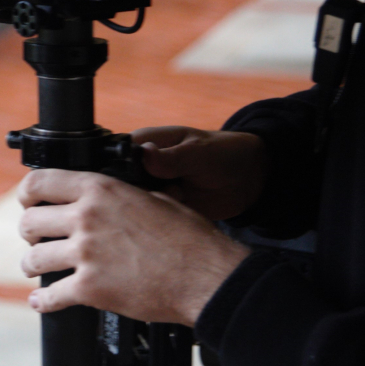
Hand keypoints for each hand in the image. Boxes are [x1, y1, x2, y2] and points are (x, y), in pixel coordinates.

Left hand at [17, 169, 248, 324]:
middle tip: (37, 239)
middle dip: (30, 233)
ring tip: (37, 269)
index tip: (28, 202)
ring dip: (33, 266)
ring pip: (34, 259)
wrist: (204, 274)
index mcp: (100, 189)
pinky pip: (51, 295)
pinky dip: (43, 301)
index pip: (40, 182)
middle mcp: (86, 217)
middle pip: (31, 222)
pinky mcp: (90, 289)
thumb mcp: (151, 195)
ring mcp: (86, 253)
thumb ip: (117, 194)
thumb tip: (103, 195)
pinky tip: (42, 301)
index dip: (27, 194)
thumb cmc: (186, 236)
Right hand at [132, 126, 266, 220]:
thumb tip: (144, 155)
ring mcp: (153, 191)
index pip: (116, 160)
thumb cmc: (221, 153)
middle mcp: (142, 169)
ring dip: (158, 207)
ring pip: (137, 207)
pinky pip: (155, 221)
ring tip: (182, 194)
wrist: (248, 179)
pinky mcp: (165, 211)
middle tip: (173, 188)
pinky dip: (167, 220)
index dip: (123, 174)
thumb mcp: (197, 152)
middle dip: (143, 194)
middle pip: (122, 188)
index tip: (146, 181)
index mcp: (143, 144)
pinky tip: (185, 208)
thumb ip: (170, 157)